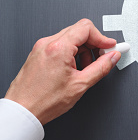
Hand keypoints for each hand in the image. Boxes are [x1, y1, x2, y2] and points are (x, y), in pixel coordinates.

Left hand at [4, 19, 119, 124]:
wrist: (22, 111)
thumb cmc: (44, 101)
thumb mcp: (80, 84)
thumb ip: (101, 67)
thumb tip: (112, 57)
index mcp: (58, 48)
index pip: (86, 28)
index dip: (102, 37)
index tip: (110, 47)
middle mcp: (48, 43)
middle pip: (79, 31)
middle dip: (94, 44)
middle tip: (103, 57)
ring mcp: (41, 47)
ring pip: (71, 38)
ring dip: (83, 50)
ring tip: (86, 68)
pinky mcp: (39, 53)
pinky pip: (61, 45)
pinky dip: (72, 53)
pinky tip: (75, 69)